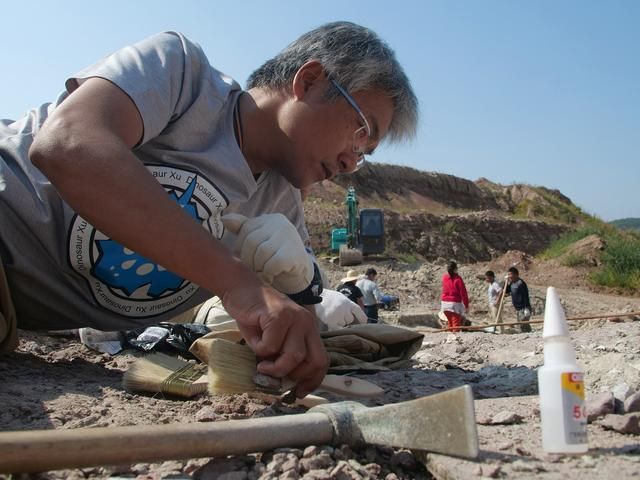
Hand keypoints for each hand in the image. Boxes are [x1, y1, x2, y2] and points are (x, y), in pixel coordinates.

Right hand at [221, 282, 328, 397]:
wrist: (240, 289)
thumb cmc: (255, 317)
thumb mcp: (273, 340)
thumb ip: (282, 356)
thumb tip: (285, 384)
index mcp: (309, 329)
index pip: (322, 360)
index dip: (313, 380)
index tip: (298, 392)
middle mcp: (307, 323)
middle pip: (313, 361)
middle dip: (294, 375)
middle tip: (274, 374)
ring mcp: (295, 318)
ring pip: (294, 356)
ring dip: (275, 366)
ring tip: (261, 364)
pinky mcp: (278, 315)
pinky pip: (272, 345)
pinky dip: (260, 350)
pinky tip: (255, 342)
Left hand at [222, 213, 313, 293]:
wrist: (299, 273)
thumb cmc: (274, 256)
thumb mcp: (258, 241)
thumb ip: (243, 229)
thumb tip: (224, 219)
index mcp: (269, 219)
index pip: (245, 230)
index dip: (241, 248)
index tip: (248, 260)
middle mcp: (280, 224)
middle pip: (251, 241)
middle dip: (249, 260)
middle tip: (255, 270)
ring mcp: (289, 237)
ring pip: (261, 253)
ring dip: (259, 268)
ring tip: (263, 273)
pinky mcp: (295, 253)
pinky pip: (272, 264)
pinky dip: (268, 273)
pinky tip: (271, 276)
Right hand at [314, 289, 367, 329]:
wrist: (315, 296)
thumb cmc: (328, 298)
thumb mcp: (340, 298)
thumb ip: (347, 306)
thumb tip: (354, 317)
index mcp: (347, 302)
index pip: (358, 311)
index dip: (362, 318)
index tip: (364, 322)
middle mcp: (344, 308)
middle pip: (350, 320)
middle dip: (345, 319)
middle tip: (338, 314)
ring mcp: (337, 315)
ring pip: (342, 324)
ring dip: (338, 322)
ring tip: (331, 315)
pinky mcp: (330, 320)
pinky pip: (336, 328)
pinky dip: (335, 327)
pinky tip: (331, 323)